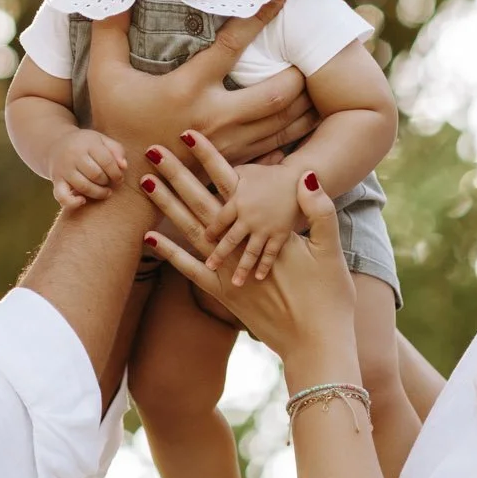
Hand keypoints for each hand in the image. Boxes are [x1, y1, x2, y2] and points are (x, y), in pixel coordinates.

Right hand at [49, 129, 128, 208]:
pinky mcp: (56, 181)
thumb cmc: (86, 145)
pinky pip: (62, 196)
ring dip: (98, 193)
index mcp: (88, 143)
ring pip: (83, 186)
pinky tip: (83, 201)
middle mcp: (74, 155)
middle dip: (107, 182)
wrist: (56, 145)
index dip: (116, 173)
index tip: (119, 179)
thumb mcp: (102, 140)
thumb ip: (117, 150)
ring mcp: (64, 169)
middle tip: (110, 183)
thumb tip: (124, 167)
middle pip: (96, 175)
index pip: (106, 161)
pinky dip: (73, 202)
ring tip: (105, 192)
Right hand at [86, 0, 316, 162]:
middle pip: (276, 94)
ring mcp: (228, 144)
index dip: (259, 17)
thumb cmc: (115, 123)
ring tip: (317, 86)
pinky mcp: (233, 162)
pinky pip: (276, 148)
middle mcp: (215, 117)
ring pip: (284, 124)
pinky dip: (294, 134)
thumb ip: (109, 29)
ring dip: (305, 104)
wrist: (123, 185)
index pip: (232, 45)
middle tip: (309, 56)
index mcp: (188, 89)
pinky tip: (304, 121)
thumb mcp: (104, 74)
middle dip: (299, 74)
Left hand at [137, 130, 356, 361]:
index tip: (188, 133)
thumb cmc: (330, 297)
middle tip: (150, 148)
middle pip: (201, 202)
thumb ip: (319, 211)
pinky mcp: (222, 294)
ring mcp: (227, 272)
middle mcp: (240, 247)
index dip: (210, 158)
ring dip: (166, 205)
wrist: (316, 343)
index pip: (232, 185)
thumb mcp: (331, 251)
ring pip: (189, 230)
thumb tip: (306, 177)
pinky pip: (189, 270)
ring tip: (145, 182)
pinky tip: (148, 238)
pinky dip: (169, 253)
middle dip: (176, 173)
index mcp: (266, 229)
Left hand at [204, 163, 301, 282]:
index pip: (219, 221)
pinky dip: (264, 266)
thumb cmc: (270, 173)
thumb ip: (225, 179)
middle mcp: (250, 217)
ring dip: (242, 268)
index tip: (206, 240)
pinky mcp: (281, 235)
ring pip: (250, 252)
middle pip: (230, 240)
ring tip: (235, 284)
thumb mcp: (246, 171)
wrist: (299, 178)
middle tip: (210, 266)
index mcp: (239, 201)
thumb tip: (204, 184)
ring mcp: (266, 228)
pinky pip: (271, 253)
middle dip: (219, 254)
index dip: (211, 231)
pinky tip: (258, 278)